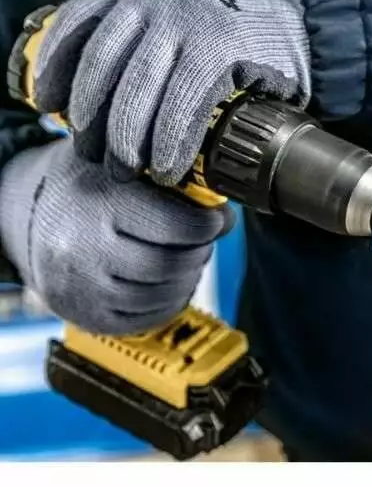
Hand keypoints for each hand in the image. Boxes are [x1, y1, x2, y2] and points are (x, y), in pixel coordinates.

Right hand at [0, 139, 233, 334]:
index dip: (207, 225)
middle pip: (171, 265)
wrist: (30, 216)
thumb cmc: (87, 186)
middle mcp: (84, 250)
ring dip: (188, 278)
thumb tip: (225, 218)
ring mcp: (82, 288)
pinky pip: (147, 319)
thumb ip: (175, 186)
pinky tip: (168, 281)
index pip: (175, 226)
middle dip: (199, 253)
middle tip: (202, 239)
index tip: (217, 219)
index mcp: (99, 204)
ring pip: (163, 296)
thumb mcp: (125, 168)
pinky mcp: (86, 315)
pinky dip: (169, 301)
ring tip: (185, 257)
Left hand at [33, 0, 310, 185]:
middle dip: (94, 121)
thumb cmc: (245, 37)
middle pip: (103, 66)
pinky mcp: (221, 46)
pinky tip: (168, 167)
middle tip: (98, 158)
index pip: (79, 25)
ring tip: (131, 171)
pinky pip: (182, 105)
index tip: (46, 105)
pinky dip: (171, 142)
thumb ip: (147, 42)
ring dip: (129, 140)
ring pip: (137, 89)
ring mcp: (189, 18)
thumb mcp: (184, 23)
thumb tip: (100, 97)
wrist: (309, 29)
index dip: (56, 69)